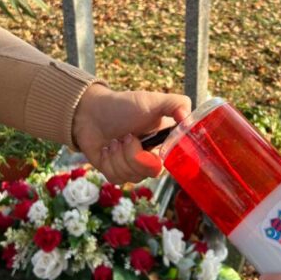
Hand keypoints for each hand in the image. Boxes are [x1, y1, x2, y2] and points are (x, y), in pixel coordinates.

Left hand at [71, 85, 191, 183]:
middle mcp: (151, 158)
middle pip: (150, 172)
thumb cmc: (123, 105)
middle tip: (125, 136)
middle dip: (133, 154)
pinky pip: (116, 178)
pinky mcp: (116, 173)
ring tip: (114, 140)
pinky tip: (105, 149)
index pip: (174, 163)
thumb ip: (176, 104)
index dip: (158, 157)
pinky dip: (108, 162)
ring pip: (132, 177)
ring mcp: (133, 167)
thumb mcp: (152, 101)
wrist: (91, 111)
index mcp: (165, 144)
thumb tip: (189, 119)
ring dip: (118, 156)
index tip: (144, 142)